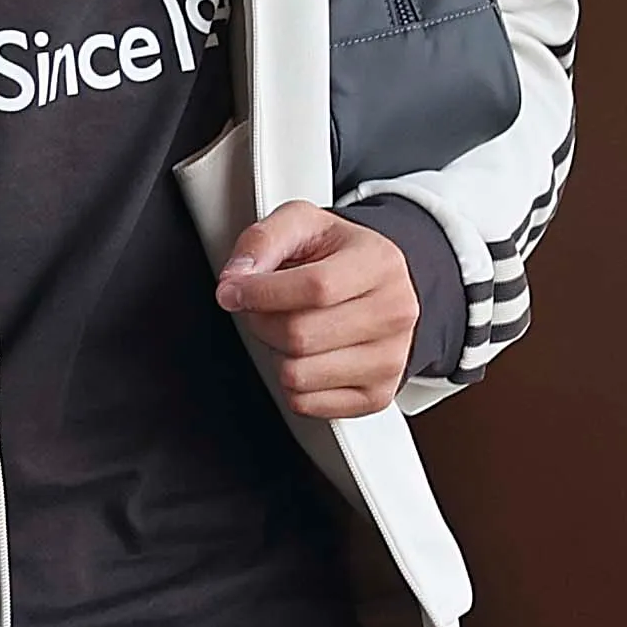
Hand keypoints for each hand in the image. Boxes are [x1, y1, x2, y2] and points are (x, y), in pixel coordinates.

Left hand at [213, 204, 419, 419]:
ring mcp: (389, 360)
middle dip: (262, 321)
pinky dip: (292, 382)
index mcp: (380, 264)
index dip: (261, 292)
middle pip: (299, 336)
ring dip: (276, 353)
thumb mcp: (304, 223)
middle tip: (263, 307)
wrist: (383, 286)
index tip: (233, 290)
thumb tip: (236, 277)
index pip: (315, 288)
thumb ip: (264, 239)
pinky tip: (307, 354)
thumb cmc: (341, 256)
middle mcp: (393, 314)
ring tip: (291, 328)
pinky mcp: (377, 395)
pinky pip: (305, 403)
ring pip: (297, 374)